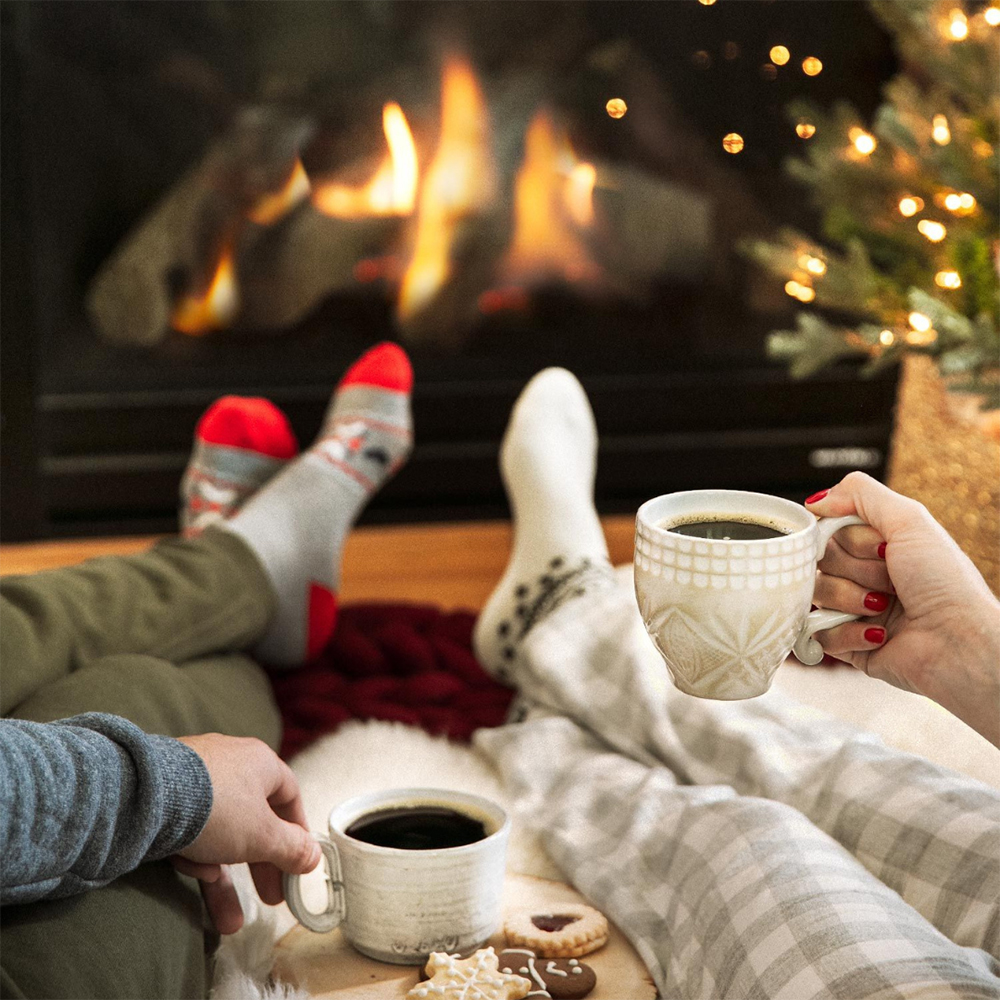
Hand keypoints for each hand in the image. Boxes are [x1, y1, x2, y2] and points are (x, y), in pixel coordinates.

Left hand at [171, 733, 319, 933]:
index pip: (289, 796)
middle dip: (260, 867)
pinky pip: (188, 830)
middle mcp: (229, 764)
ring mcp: (193, 779)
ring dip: (225, 878)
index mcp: (260, 762)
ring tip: (228, 921)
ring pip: (218, 833)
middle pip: (253, 820)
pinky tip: (189, 871)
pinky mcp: (164, 796)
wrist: (142, 797)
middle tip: (269, 899)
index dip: (296, 832)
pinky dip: (193, 855)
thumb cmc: (215, 808)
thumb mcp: (263, 836)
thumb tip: (314, 856)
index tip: (297, 863)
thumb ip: (292, 849)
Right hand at [806, 471, 999, 745]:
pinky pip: (817, 631)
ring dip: (852, 600)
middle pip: (819, 560)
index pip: (829, 529)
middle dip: (856, 570)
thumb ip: (859, 493)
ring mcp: (852, 608)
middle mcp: (863, 574)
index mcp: (876, 545)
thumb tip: (814, 501)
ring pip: (816, 593)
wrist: (959, 642)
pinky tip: (879, 635)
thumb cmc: (945, 582)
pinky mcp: (845, 643)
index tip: (881, 548)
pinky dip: (848, 632)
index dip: (849, 538)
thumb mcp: (909, 519)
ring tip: (885, 608)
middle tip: (892, 580)